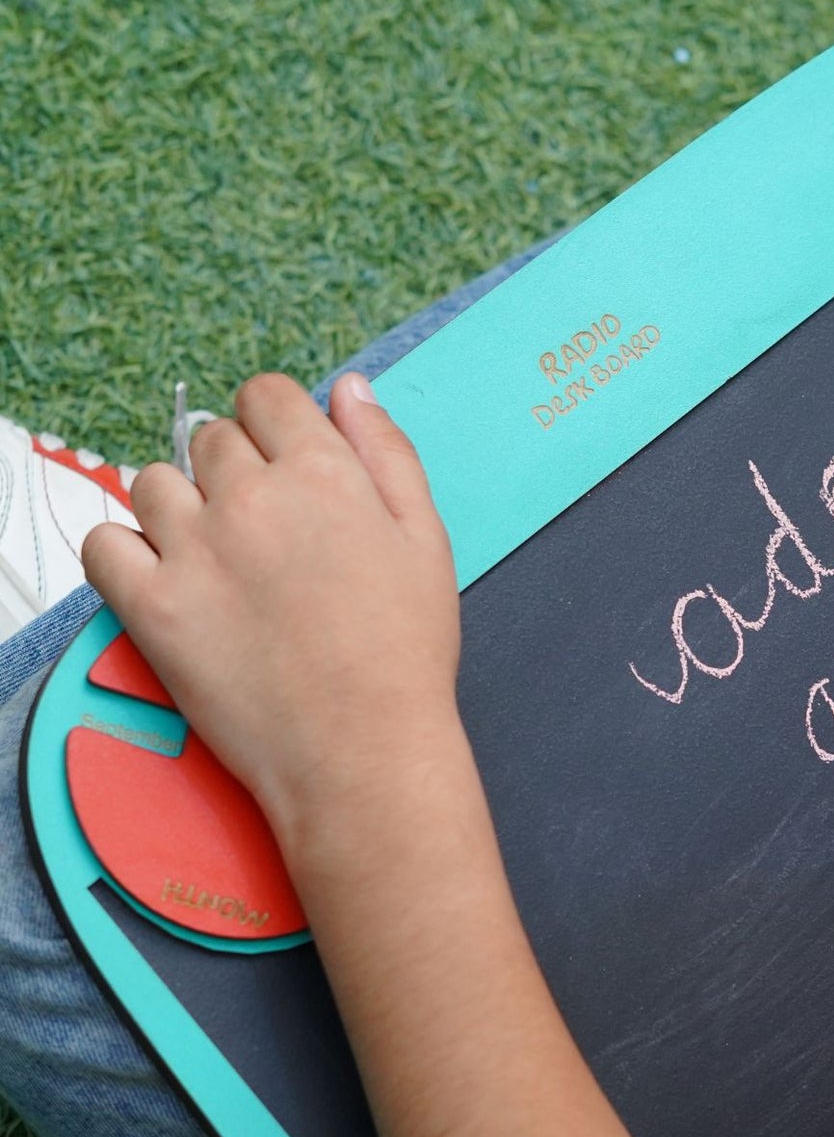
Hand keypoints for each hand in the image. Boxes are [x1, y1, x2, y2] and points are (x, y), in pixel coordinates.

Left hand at [82, 371, 460, 855]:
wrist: (364, 748)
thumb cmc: (406, 650)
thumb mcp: (426, 538)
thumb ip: (387, 452)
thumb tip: (350, 388)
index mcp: (322, 472)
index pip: (267, 396)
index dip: (277, 426)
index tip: (285, 465)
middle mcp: (250, 496)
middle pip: (211, 439)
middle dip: (234, 469)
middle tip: (265, 532)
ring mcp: (193, 549)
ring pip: (153, 483)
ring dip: (180, 507)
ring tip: (218, 560)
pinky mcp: (150, 606)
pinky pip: (104, 543)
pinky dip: (125, 551)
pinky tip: (166, 579)